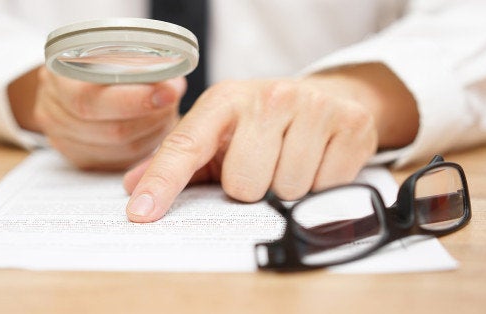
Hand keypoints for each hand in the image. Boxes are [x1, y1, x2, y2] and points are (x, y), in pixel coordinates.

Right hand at [10, 66, 186, 170]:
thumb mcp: (113, 49)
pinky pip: (119, 160)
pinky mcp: (79, 157)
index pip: (90, 99)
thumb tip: (171, 87)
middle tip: (172, 104)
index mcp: (57, 77)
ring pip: (120, 149)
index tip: (168, 94)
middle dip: (151, 118)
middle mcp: (52, 110)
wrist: (71, 80)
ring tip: (165, 113)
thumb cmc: (98, 60)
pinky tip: (152, 129)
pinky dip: (143, 146)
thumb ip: (140, 64)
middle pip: (109, 130)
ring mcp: (63, 138)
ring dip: (151, 133)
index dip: (133, 100)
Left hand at [122, 63, 417, 221]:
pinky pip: (325, 188)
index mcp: (225, 100)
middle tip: (261, 165)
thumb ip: (177, 162)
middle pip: (243, 186)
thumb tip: (134, 188)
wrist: (328, 97)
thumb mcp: (219, 133)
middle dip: (250, 188)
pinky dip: (319, 186)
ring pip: (286, 190)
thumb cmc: (263, 124)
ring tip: (290, 161)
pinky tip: (317, 161)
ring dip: (286, 188)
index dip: (162, 183)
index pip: (185, 146)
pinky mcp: (351, 125)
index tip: (142, 214)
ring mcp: (313, 108)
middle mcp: (268, 98)